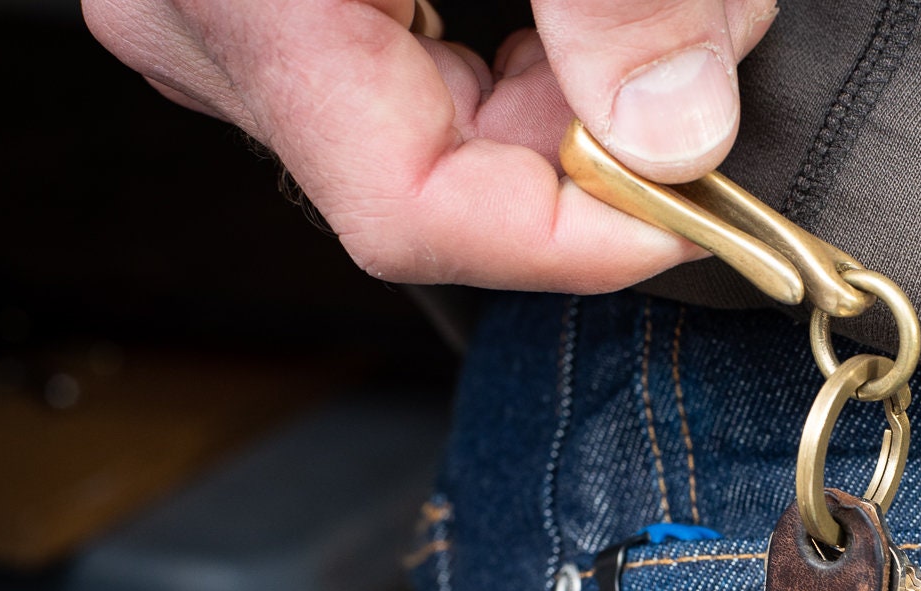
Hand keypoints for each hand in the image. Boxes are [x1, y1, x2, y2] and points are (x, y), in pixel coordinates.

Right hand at [82, 0, 778, 290]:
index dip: (572, 238)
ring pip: (441, 125)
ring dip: (576, 80)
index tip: (697, 209)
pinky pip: (420, 66)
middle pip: (439, 172)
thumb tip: (675, 131)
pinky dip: (530, 45)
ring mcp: (237, 9)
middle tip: (706, 28)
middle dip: (596, 129)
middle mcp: (213, 22)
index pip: (410, 212)